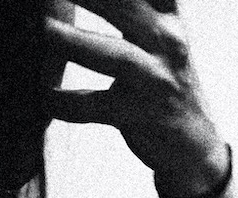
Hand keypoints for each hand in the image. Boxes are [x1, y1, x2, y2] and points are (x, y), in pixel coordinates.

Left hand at [44, 0, 228, 195]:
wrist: (194, 143)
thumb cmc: (162, 78)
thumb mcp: (158, 34)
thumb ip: (129, 6)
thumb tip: (59, 1)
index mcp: (168, 17)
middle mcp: (168, 44)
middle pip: (126, 6)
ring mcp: (157, 81)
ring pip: (116, 57)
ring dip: (75, 42)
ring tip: (44, 29)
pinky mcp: (141, 116)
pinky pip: (95, 107)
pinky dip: (64, 102)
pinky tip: (43, 97)